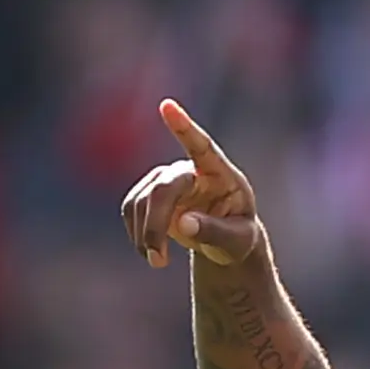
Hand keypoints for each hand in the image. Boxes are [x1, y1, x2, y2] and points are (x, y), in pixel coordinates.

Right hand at [120, 98, 263, 268]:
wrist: (226, 240)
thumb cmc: (238, 236)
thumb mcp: (237, 241)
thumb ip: (215, 232)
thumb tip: (183, 224)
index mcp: (221, 175)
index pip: (202, 147)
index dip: (184, 128)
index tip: (166, 106)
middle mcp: (192, 170)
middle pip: (164, 188)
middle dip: (156, 224)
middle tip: (157, 260)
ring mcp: (168, 178)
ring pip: (142, 199)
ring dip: (144, 234)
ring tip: (157, 262)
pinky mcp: (150, 192)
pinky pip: (131, 208)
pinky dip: (136, 233)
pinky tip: (149, 250)